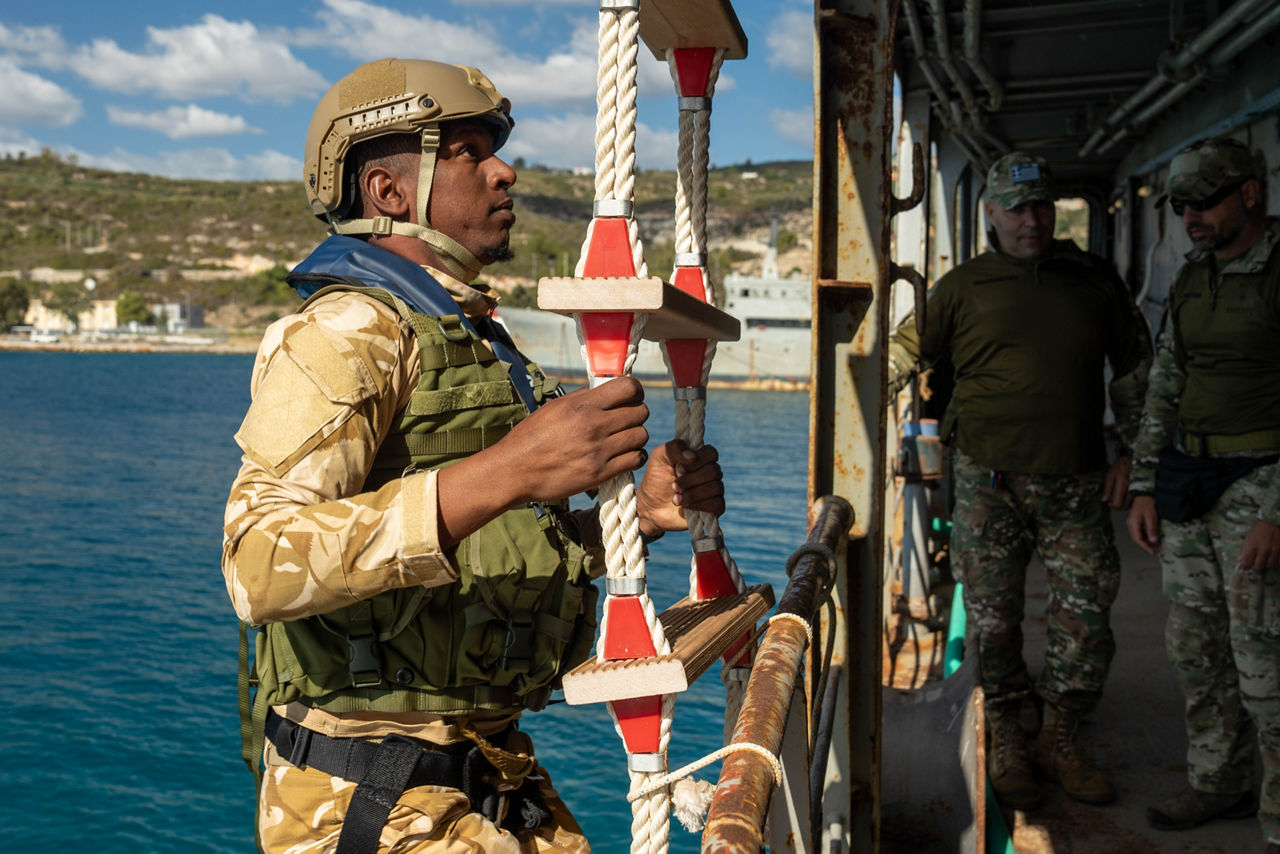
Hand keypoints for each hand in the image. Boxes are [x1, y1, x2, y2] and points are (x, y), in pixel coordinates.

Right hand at [437, 377, 649, 546]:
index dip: (635, 391)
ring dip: (636, 436)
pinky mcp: (600, 473)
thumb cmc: (531, 437)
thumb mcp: (554, 408)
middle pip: (641, 412)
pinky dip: (635, 456)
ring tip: (624, 439)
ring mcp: (599, 450)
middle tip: (627, 420)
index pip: (629, 388)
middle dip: (637, 413)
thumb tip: (605, 390)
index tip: (631, 397)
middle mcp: (594, 425)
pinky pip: (635, 459)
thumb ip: (582, 398)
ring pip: (641, 436)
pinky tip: (625, 455)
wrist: (515, 470)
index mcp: (582, 405)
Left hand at [635, 440, 725, 537]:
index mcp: (699, 458)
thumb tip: (693, 456)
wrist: (651, 507)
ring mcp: (713, 490)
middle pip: (714, 471)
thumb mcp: (659, 457)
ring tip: (676, 499)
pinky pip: (718, 504)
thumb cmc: (656, 479)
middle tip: (674, 486)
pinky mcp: (714, 508)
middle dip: (690, 480)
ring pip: (716, 487)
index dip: (698, 460)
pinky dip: (700, 505)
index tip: (679, 468)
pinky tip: (686, 506)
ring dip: (693, 494)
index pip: (711, 452)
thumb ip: (674, 448)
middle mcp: (709, 472)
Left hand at [1103, 456, 1133, 508]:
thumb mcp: (1110, 475)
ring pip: (1132, 504)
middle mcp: (1132, 488)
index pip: (1118, 503)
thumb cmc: (1121, 466)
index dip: (1112, 506)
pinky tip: (1126, 497)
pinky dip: (1130, 502)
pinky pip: (1136, 500)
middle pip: (1126, 506)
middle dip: (1118, 507)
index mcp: (1122, 483)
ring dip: (1124, 505)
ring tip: (1118, 499)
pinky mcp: (1142, 489)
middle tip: (1113, 503)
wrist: (1135, 459)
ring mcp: (1138, 489)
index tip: (1109, 503)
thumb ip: (1108, 488)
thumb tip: (1104, 500)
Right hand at [1126, 495, 1160, 554]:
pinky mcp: (1136, 522)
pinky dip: (1146, 536)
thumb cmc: (1147, 503)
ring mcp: (1133, 523)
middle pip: (1137, 539)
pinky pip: (1140, 532)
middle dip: (1147, 545)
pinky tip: (1153, 538)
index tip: (1154, 551)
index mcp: (1133, 523)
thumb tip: (1153, 541)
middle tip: (1156, 550)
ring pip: (1139, 536)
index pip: (1138, 539)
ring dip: (1147, 542)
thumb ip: (1152, 529)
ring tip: (1156, 546)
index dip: (1146, 547)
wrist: (1144, 494)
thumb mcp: (1151, 517)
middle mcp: (1131, 524)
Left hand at [1240, 519, 1279, 570]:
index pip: (1246, 564)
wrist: (1271, 522)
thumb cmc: (1257, 530)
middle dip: (1257, 564)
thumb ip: (1244, 550)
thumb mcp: (1247, 538)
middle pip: (1259, 566)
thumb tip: (1241, 560)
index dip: (1246, 566)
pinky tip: (1274, 556)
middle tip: (1257, 560)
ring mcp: (1274, 550)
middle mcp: (1263, 549)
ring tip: (1266, 557)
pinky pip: (1279, 562)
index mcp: (1252, 546)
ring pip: (1270, 565)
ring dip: (1267, 563)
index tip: (1247, 564)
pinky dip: (1276, 561)